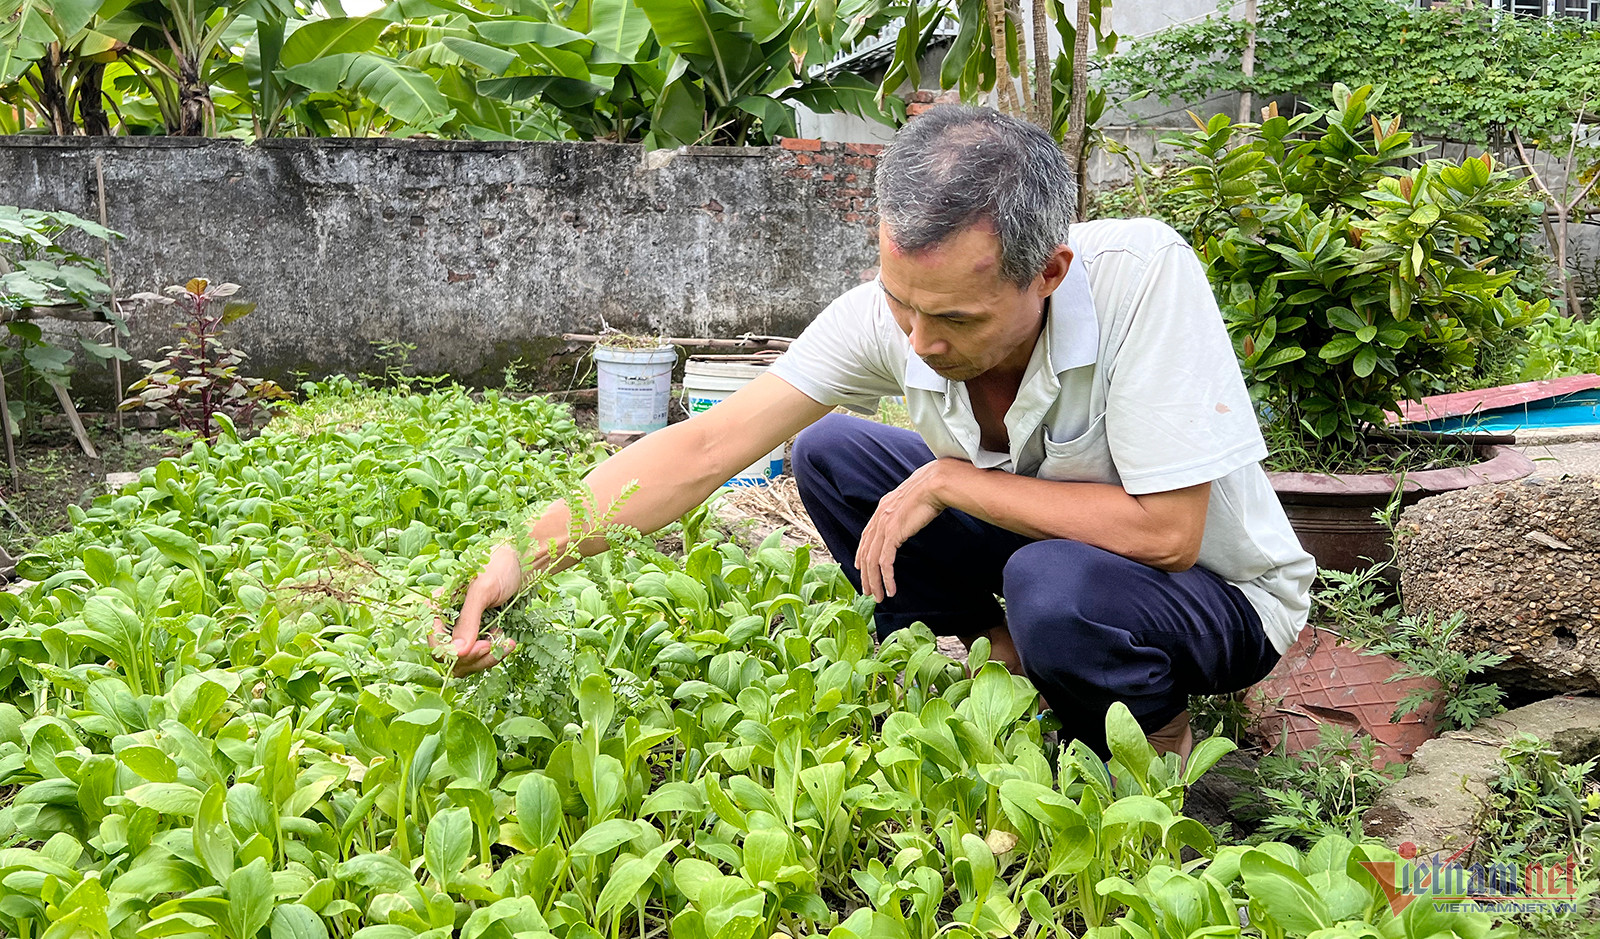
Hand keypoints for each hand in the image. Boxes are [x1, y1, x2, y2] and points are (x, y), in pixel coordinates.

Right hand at [430, 543, 525, 676]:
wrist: (520, 563)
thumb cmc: (498, 567)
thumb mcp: (482, 590)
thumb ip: (469, 619)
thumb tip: (459, 651)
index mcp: (438, 606)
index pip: (435, 643)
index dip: (455, 652)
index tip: (481, 647)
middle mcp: (446, 621)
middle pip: (451, 657)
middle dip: (473, 657)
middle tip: (493, 645)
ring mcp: (462, 630)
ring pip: (465, 662)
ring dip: (486, 659)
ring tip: (507, 642)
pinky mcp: (477, 636)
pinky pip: (479, 658)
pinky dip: (493, 655)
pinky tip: (508, 642)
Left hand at [855, 459, 960, 602]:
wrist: (935, 484)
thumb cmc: (930, 490)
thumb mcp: (911, 501)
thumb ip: (904, 512)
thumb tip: (909, 518)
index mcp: (882, 509)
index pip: (866, 537)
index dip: (862, 555)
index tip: (861, 569)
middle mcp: (879, 517)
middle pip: (865, 553)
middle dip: (866, 575)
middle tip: (868, 591)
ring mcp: (884, 526)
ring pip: (872, 561)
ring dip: (875, 581)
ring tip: (879, 596)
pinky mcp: (893, 533)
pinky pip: (885, 562)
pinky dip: (887, 578)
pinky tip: (891, 589)